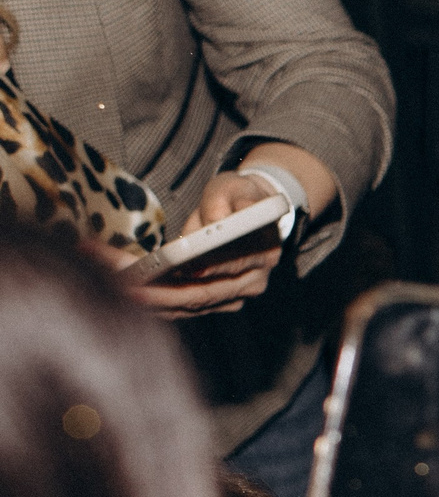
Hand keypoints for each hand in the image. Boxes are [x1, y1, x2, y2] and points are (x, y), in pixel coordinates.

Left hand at [131, 169, 287, 317]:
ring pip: (191, 305)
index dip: (204, 269)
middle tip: (126, 287)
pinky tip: (129, 297)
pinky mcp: (218, 303)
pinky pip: (185, 309)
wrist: (252, 217)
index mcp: (263, 251)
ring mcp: (237, 296)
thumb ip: (223, 200)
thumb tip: (215, 220)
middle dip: (163, 293)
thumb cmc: (238, 198)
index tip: (179, 269)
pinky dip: (157, 305)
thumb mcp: (233, 187)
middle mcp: (253, 281)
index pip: (231, 265)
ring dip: (153, 301)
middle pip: (205, 293)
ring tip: (117, 289)